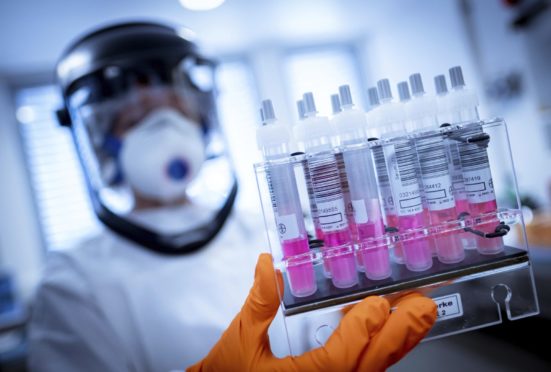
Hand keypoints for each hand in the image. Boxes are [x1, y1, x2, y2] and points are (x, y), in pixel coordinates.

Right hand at [187, 253, 435, 370]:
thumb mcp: (239, 340)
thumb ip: (258, 303)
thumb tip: (267, 264)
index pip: (341, 358)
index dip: (362, 330)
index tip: (378, 304)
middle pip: (369, 365)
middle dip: (400, 335)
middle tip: (423, 307)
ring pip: (372, 370)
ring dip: (397, 342)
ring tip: (418, 316)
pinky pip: (363, 371)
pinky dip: (380, 351)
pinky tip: (389, 332)